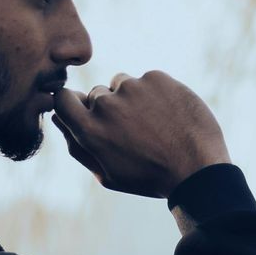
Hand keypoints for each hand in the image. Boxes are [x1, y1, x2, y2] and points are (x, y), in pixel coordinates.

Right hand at [51, 70, 230, 198]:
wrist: (197, 168)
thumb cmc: (149, 176)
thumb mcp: (107, 173)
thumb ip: (77, 146)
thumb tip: (57, 119)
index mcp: (89, 130)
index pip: (63, 98)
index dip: (72, 102)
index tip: (85, 109)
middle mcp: (106, 105)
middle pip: (96, 94)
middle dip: (108, 107)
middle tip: (133, 130)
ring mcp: (133, 88)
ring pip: (121, 83)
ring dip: (131, 97)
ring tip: (152, 123)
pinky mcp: (156, 77)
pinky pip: (147, 80)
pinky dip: (155, 92)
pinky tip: (168, 114)